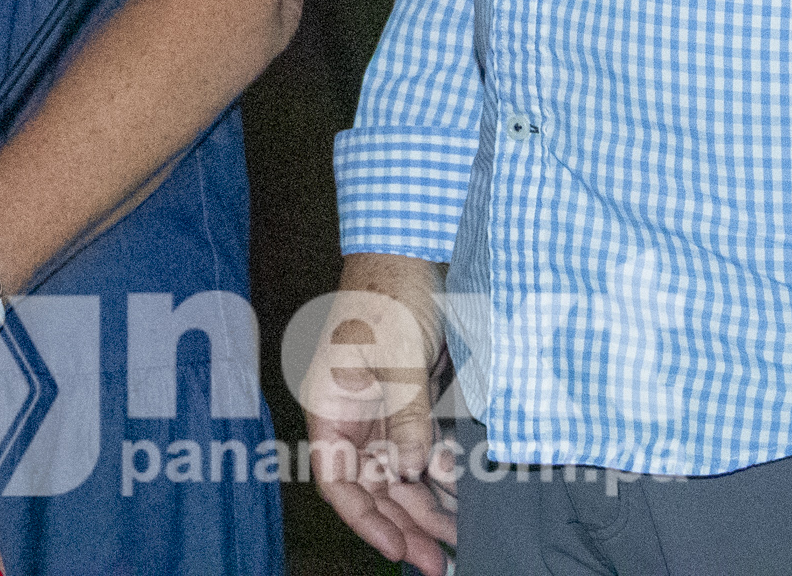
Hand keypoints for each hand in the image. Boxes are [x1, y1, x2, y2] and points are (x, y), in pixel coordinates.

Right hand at [296, 252, 457, 574]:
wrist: (411, 247)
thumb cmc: (390, 293)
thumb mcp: (399, 358)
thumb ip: (406, 418)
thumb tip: (414, 472)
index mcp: (331, 405)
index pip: (338, 480)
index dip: (365, 520)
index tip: (398, 548)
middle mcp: (351, 414)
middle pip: (372, 486)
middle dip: (403, 523)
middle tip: (439, 558)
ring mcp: (380, 408)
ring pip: (399, 474)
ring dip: (424, 506)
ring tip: (456, 537)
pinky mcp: (408, 399)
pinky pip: (419, 449)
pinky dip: (438, 474)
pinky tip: (461, 496)